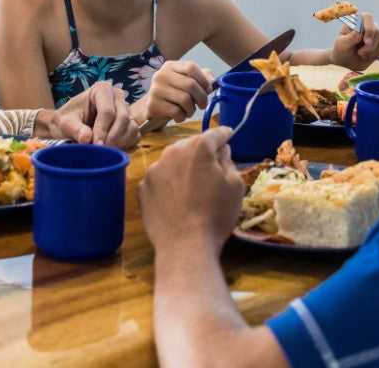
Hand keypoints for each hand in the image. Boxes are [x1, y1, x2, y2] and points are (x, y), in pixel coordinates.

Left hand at [42, 81, 137, 149]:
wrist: (70, 126)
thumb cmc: (67, 120)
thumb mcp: (64, 123)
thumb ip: (74, 129)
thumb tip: (86, 138)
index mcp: (101, 90)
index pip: (107, 110)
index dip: (102, 130)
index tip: (95, 145)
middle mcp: (117, 97)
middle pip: (122, 118)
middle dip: (111, 137)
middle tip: (100, 151)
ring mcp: (126, 110)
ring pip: (131, 127)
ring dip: (119, 142)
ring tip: (104, 151)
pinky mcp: (130, 123)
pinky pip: (135, 135)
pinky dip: (125, 144)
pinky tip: (111, 149)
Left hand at [140, 127, 243, 254]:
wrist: (185, 245)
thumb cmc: (216, 215)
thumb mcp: (235, 186)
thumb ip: (228, 161)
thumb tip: (221, 151)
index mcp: (199, 148)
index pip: (215, 134)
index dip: (224, 134)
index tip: (229, 134)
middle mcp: (173, 151)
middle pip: (191, 145)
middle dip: (201, 151)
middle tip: (211, 165)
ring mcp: (155, 169)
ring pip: (173, 160)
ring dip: (183, 166)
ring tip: (192, 185)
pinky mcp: (143, 187)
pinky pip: (160, 178)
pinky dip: (168, 183)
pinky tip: (176, 199)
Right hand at [141, 60, 214, 126]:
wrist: (153, 106)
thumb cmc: (174, 93)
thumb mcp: (187, 81)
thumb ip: (202, 77)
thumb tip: (212, 82)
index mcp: (170, 66)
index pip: (191, 67)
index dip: (204, 79)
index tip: (208, 90)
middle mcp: (161, 75)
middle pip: (190, 84)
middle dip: (201, 97)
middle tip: (203, 105)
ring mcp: (155, 90)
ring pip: (185, 99)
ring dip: (191, 109)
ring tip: (189, 111)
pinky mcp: (153, 105)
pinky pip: (176, 112)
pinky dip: (182, 116)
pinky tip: (179, 116)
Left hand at [330, 12, 378, 70]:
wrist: (347, 61)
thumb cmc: (342, 50)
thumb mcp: (342, 44)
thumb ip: (350, 38)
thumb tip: (358, 32)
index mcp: (357, 20)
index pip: (368, 17)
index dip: (369, 28)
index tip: (366, 41)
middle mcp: (369, 25)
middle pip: (377, 31)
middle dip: (370, 46)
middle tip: (360, 53)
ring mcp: (377, 33)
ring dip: (373, 51)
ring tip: (362, 55)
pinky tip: (370, 56)